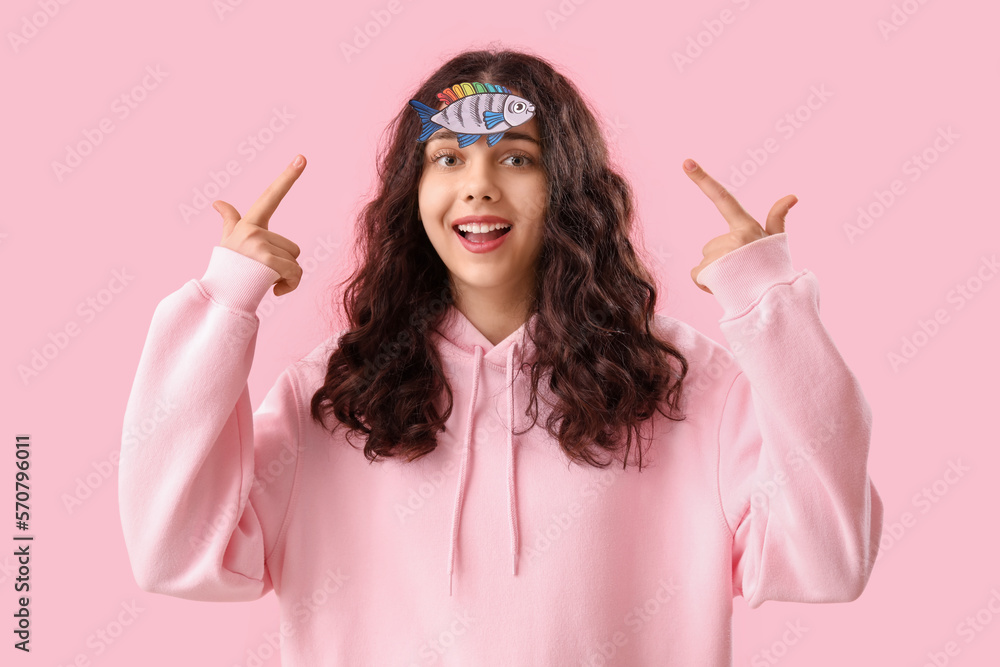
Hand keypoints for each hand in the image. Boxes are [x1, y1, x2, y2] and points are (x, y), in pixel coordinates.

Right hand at [214, 155, 305, 295]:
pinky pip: (295, 273)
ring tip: (265, 280)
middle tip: (262, 272)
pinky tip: (274, 290)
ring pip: (295, 261)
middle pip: (293, 247)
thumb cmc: (228, 268)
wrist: (220, 296)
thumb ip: (229, 220)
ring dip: (287, 276)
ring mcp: (259, 244)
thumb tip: (218, 202)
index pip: (270, 195)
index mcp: (249, 223)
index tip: (302, 157)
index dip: (287, 177)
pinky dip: (290, 285)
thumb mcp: (228, 241)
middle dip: (284, 263)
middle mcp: (253, 230)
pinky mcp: (266, 260)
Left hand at [683, 159, 796, 294]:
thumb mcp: (777, 243)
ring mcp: (722, 253)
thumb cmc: (774, 273)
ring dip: (714, 274)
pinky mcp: (710, 270)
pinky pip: (696, 275)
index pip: (723, 197)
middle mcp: (734, 236)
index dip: (703, 179)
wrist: (774, 303)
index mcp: (747, 227)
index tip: (686, 162)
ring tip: (735, 282)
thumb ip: (778, 218)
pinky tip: (723, 290)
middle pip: (710, 246)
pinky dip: (705, 284)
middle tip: (740, 273)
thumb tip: (793, 195)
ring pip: (704, 263)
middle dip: (720, 261)